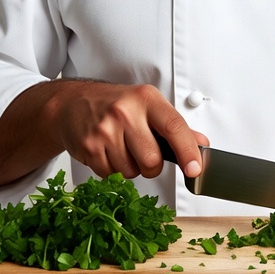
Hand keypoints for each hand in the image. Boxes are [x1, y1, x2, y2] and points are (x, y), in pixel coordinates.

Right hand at [0, 79, 207, 191]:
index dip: (188, 151)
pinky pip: (111, 175)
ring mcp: (105, 130)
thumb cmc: (116, 104)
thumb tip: (202, 144)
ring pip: (132, 171)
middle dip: (152, 165)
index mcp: (147, 98)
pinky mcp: (89, 147)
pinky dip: (112, 169)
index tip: (196, 169)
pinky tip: (106, 150)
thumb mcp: (148, 105)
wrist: (72, 103)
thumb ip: (175, 126)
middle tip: (142, 150)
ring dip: (130, 167)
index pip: (174, 127)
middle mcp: (126, 112)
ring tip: (121, 146)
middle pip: (153, 160)